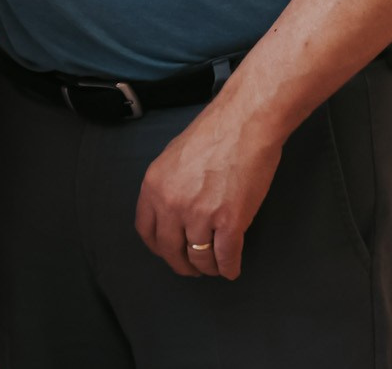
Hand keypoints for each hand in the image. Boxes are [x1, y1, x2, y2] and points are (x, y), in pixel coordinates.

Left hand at [133, 101, 283, 279]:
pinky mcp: (230, 222)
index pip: (146, 231)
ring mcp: (200, 215)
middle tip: (192, 268)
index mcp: (154, 186)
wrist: (245, 124)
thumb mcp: (173, 157)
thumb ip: (168, 185)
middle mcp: (171, 204)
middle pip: (170, 250)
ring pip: (199, 258)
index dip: (159, 247)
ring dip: (208, 267)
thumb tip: (172, 209)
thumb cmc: (214, 133)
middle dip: (182, 264)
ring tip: (215, 266)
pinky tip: (231, 268)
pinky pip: (225, 257)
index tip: (169, 251)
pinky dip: (229, 267)